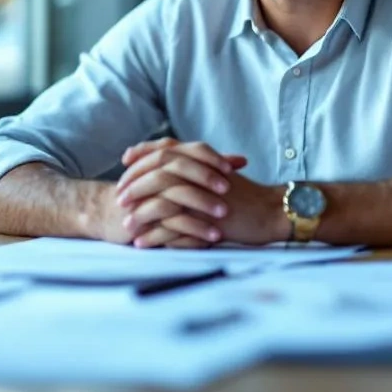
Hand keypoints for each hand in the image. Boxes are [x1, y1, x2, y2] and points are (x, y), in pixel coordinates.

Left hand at [117, 138, 284, 246]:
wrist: (273, 212)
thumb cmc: (248, 196)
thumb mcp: (221, 175)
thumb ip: (197, 169)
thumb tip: (174, 170)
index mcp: (202, 160)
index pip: (165, 148)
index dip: (142, 153)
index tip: (125, 161)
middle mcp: (200, 174)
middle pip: (157, 172)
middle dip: (134, 185)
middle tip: (119, 198)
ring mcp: (202, 197)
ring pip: (161, 200)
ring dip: (140, 213)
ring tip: (126, 226)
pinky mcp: (206, 220)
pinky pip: (173, 228)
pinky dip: (154, 236)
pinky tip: (142, 243)